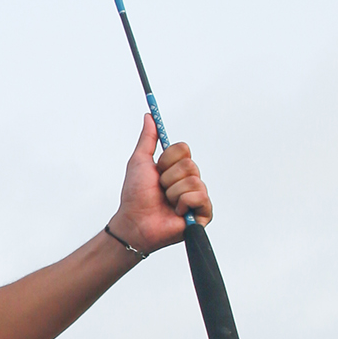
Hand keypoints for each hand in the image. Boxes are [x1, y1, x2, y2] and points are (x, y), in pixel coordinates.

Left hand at [110, 114, 211, 252]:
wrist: (134, 222)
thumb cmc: (135, 196)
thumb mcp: (139, 161)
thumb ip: (148, 139)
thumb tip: (149, 116)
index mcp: (178, 168)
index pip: (183, 149)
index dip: (167, 159)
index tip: (157, 170)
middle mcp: (190, 180)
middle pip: (189, 164)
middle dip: (168, 178)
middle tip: (160, 190)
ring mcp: (198, 197)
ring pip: (193, 181)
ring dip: (172, 193)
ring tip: (166, 203)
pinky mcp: (203, 213)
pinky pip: (199, 197)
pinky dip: (183, 204)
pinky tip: (176, 213)